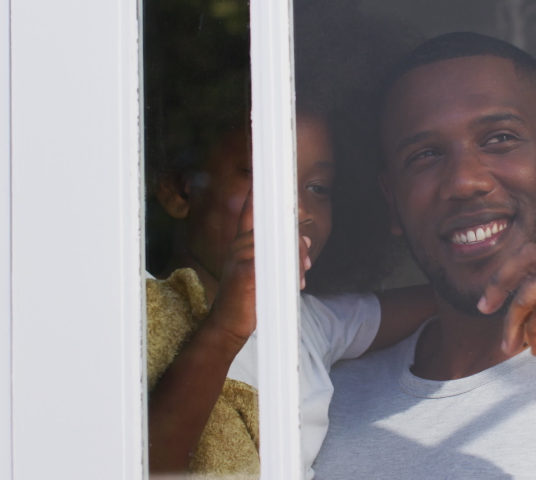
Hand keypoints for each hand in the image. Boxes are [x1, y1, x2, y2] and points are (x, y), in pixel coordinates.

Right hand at [207, 189, 312, 344]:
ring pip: (278, 244)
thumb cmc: (247, 299)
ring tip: (304, 272)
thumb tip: (307, 242)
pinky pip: (276, 263)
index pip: (249, 211)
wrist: (228, 325)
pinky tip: (298, 282)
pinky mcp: (246, 273)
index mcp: (240, 242)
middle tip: (307, 255)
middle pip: (273, 227)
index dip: (255, 193)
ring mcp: (240, 258)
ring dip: (297, 258)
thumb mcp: (262, 272)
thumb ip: (282, 254)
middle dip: (296, 240)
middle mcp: (238, 246)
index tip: (263, 175)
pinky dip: (291, 270)